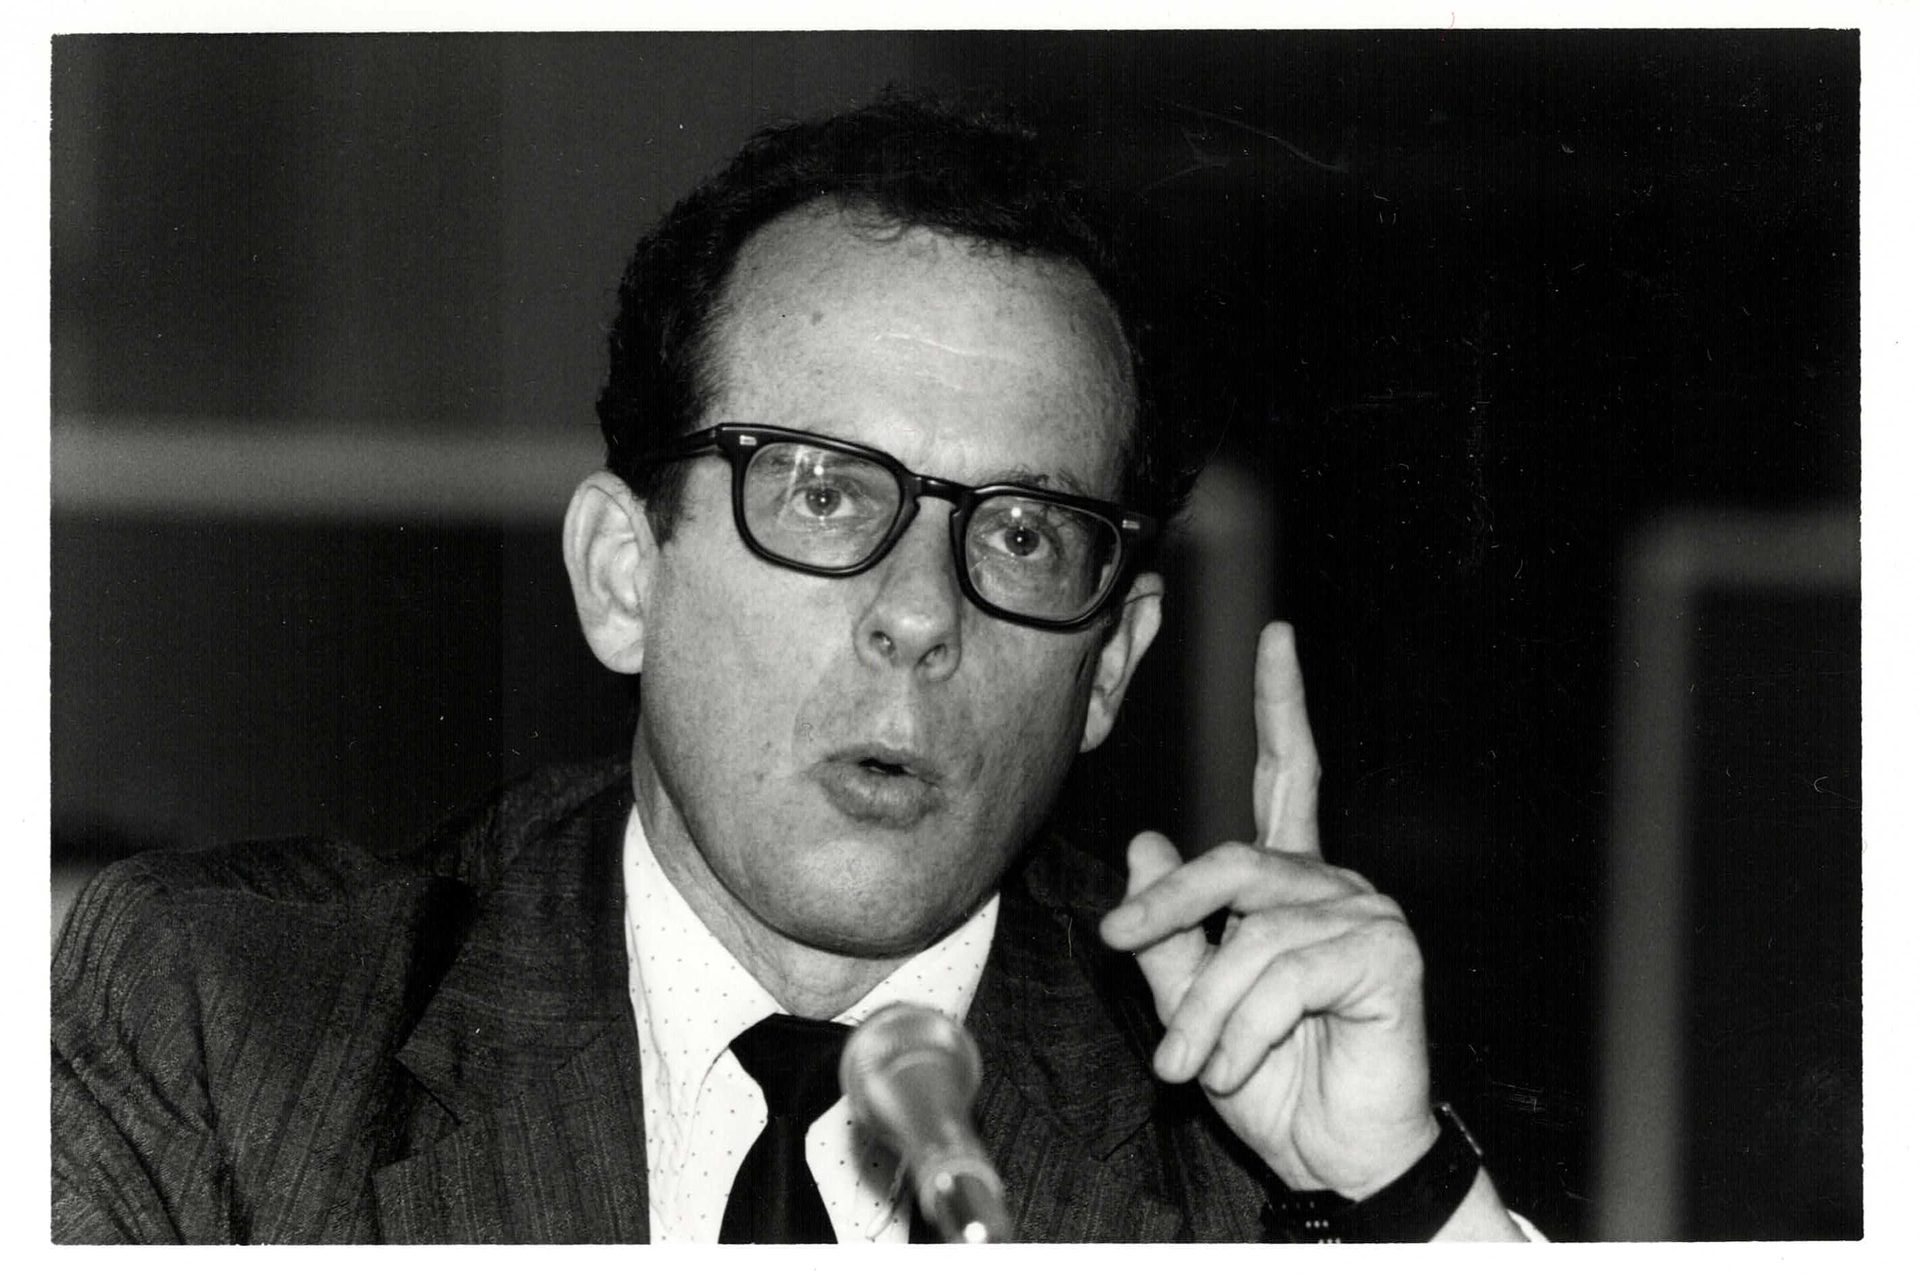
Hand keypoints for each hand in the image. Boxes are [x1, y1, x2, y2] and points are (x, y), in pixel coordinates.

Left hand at [1098, 622, 1438, 1198]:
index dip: (1282, 706)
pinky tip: (1233, 1067)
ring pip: (1248, 934)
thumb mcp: (1194, 1004)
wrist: (1336, 1159)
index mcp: (1293, 887)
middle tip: (1118, 942)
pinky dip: (1241, 1029)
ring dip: (1204, 1010)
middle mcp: (1335, 885)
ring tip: (1189, 1064)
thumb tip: (1150, 846)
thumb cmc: (1273, 1082)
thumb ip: (1171, 930)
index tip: (1275, 637)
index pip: (1289, 777)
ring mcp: (1367, 915)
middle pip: (1232, 860)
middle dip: (1167, 908)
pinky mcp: (1386, 955)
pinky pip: (1284, 974)